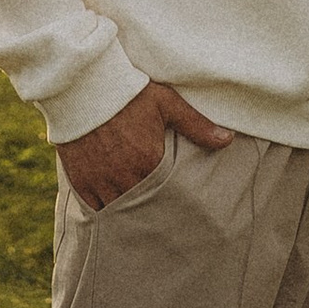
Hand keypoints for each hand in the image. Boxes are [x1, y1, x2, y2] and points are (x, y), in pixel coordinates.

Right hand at [58, 79, 233, 209]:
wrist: (85, 86)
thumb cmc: (129, 92)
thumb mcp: (167, 103)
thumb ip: (197, 125)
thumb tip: (227, 140)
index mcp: (149, 161)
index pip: (166, 193)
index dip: (172, 201)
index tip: (179, 208)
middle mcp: (125, 176)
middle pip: (143, 205)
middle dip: (152, 211)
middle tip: (161, 222)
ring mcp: (101, 181)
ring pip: (119, 210)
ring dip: (129, 212)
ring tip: (139, 218)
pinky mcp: (81, 181)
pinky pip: (95, 208)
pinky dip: (105, 211)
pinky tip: (113, 213)